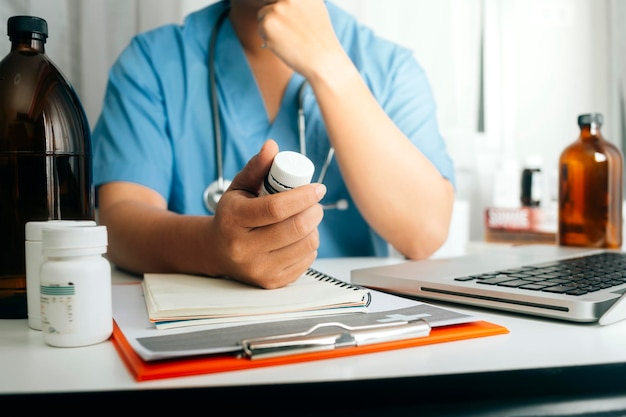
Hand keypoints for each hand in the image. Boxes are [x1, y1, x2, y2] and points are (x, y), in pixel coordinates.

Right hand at [209, 139, 326, 288]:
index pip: (276, 208)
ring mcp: (258, 269)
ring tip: (307, 218)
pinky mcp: (271, 283)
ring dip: (314, 228)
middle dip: (314, 211)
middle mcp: (243, 249)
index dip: (303, 196)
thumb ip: (257, 167)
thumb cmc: (232, 215)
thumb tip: (273, 146)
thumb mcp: (239, 188)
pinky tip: (301, 237)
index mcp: (233, 221)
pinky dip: (310, 245)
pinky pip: (306, 261)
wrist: (217, 252)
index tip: (317, 188)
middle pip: (295, 228)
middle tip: (316, 202)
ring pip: (305, 245)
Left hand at [256, 0, 344, 78]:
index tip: (284, 16)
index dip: (279, 4)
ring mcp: (276, 10)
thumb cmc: (319, 38)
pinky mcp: (267, 24)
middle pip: (268, 1)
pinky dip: (268, 38)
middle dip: (272, 13)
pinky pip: (260, 29)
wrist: (322, 60)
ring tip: (289, 38)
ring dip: (270, 26)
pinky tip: (284, 45)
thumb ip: (297, 2)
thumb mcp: (315, 8)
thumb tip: (281, 2)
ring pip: (262, 15)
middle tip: (285, 28)